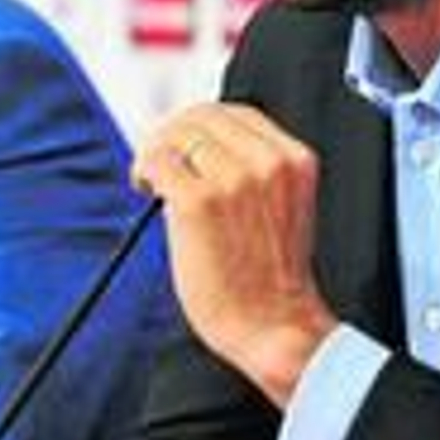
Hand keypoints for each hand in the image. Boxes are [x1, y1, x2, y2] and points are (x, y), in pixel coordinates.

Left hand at [132, 103, 339, 405]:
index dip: (202, 124)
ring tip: (150, 178)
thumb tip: (200, 148)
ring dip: (155, 152)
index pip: (239, 113)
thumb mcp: (282, 206)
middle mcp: (268, 163)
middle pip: (204, 116)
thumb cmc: (272, 279)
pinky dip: (144, 170)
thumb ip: (254, 171)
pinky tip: (146, 189)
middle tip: (157, 158)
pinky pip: (159, 163)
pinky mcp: (198, 202)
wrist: (273, 326)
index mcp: (294, 161)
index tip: (185, 143)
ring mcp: (233, 180)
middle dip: (173, 133)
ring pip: (178, 135)